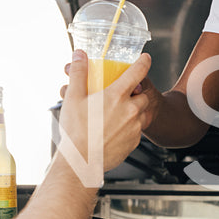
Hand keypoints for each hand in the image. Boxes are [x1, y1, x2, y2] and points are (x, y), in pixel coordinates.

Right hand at [57, 50, 151, 174]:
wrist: (81, 163)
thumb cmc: (76, 132)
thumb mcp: (73, 98)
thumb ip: (78, 73)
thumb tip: (79, 55)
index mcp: (116, 96)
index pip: (137, 72)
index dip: (143, 62)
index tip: (145, 58)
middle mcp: (130, 110)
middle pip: (143, 95)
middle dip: (136, 93)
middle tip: (122, 95)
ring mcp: (134, 128)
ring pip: (142, 113)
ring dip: (136, 110)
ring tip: (119, 113)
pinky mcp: (134, 142)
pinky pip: (137, 130)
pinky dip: (131, 126)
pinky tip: (115, 129)